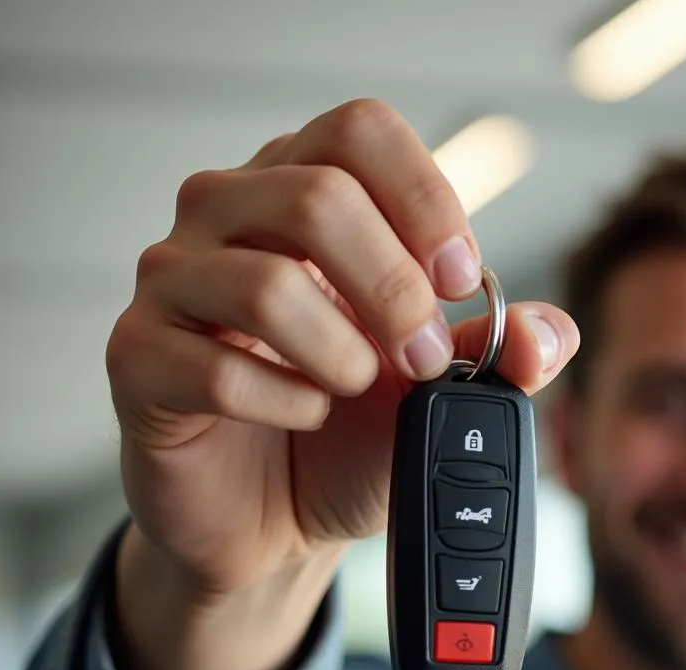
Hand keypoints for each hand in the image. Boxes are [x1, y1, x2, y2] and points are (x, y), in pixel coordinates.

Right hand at [106, 99, 578, 600]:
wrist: (274, 521)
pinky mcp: (138, 360)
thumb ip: (499, 358)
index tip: (461, 282)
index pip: (359, 133)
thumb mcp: (438, 395)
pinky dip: (285, 405)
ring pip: (264, 283)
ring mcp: (173, 284)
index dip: (425, 201)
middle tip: (422, 360)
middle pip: (316, 196)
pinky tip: (300, 417)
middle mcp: (228, 218)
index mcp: (301, 193)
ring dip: (341, 355)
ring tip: (354, 391)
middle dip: (395, 292)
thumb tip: (547, 334)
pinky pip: (214, 368)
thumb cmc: (345, 439)